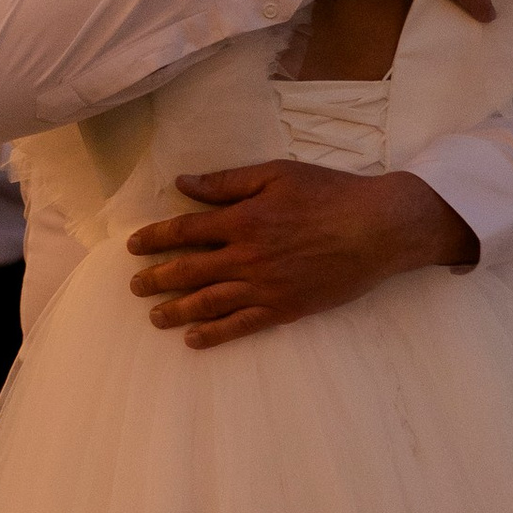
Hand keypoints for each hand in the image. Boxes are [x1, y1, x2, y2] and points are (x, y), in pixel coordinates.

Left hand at [126, 161, 475, 346]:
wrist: (378, 228)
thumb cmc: (330, 194)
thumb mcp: (277, 173)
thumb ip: (228, 182)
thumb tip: (184, 183)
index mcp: (242, 219)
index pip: (185, 230)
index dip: (155, 238)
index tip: (134, 246)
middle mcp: (246, 256)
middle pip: (188, 271)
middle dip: (157, 279)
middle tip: (135, 286)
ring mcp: (264, 286)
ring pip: (208, 302)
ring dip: (176, 310)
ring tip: (154, 317)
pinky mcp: (284, 308)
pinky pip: (241, 325)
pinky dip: (214, 333)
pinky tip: (194, 339)